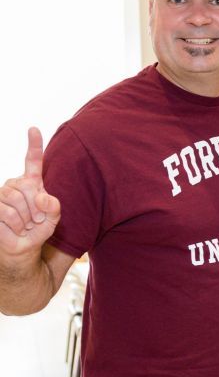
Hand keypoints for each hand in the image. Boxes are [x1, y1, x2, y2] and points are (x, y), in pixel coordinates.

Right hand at [0, 127, 60, 257]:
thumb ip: (54, 207)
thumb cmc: (38, 230)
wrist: (23, 248)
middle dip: (37, 209)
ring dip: (26, 218)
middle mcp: (15, 185)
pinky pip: (6, 212)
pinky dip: (16, 224)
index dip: (33, 145)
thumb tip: (41, 197)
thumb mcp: (53, 219)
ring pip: (16, 201)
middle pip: (28, 189)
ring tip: (26, 225)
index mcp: (32, 183)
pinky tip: (16, 228)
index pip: (32, 161)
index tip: (34, 128)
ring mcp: (1, 194)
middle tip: (36, 220)